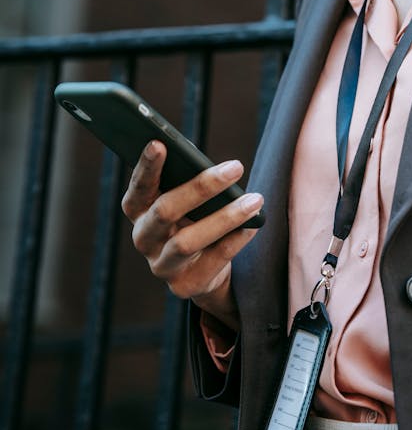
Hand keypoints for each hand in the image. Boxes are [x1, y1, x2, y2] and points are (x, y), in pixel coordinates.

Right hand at [121, 140, 262, 331]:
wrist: (205, 270)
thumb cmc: (196, 218)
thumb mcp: (188, 200)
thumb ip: (189, 183)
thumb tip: (219, 168)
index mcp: (139, 211)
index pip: (138, 188)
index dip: (146, 167)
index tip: (159, 143)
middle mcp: (144, 239)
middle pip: (165, 211)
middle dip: (201, 187)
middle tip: (236, 167)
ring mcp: (161, 265)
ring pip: (188, 241)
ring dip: (225, 217)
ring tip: (255, 200)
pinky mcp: (184, 286)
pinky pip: (213, 260)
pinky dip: (236, 239)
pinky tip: (254, 224)